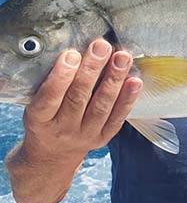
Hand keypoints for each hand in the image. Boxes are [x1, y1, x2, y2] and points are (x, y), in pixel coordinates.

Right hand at [21, 38, 141, 159]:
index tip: (71, 54)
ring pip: (101, 106)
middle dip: (91, 70)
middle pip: (78, 98)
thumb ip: (49, 83)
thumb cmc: (44, 120)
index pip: (49, 98)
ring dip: (114, 79)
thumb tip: (72, 49)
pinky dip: (128, 99)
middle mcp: (62, 130)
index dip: (61, 76)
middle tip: (101, 46)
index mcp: (39, 120)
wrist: (51, 155)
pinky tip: (135, 80)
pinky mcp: (102, 138)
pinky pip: (117, 118)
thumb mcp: (35, 103)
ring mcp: (84, 136)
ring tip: (122, 57)